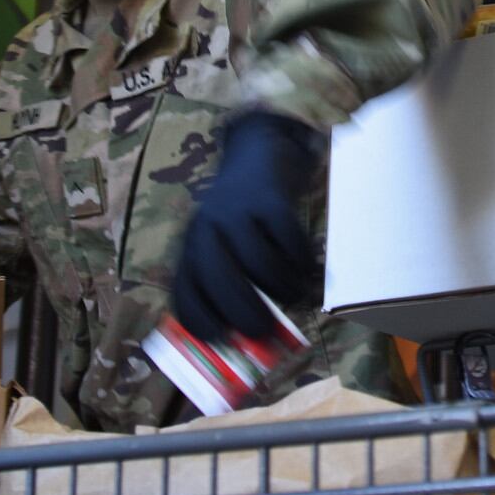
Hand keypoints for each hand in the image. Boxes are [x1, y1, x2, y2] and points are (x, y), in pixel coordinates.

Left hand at [171, 111, 322, 339]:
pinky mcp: (270, 199)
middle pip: (220, 279)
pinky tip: (310, 269)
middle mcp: (207, 227)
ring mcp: (238, 211)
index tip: (222, 342)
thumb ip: (228, 283)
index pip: (185, 290)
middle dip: (245, 313)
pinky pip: (290, 241)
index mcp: (190, 245)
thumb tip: (248, 339)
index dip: (199, 320)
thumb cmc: (241, 216)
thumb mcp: (222, 245)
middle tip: (266, 334)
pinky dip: (304, 262)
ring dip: (284, 288)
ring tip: (298, 296)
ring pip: (260, 263)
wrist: (257, 153)